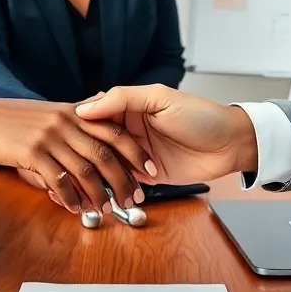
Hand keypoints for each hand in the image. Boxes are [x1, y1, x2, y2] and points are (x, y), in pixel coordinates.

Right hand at [0, 96, 153, 214]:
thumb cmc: (10, 120)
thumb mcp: (48, 112)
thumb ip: (74, 119)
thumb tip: (96, 128)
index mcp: (75, 112)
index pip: (116, 133)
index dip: (137, 153)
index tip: (151, 171)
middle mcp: (67, 122)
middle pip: (107, 154)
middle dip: (125, 179)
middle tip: (135, 199)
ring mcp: (50, 137)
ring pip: (85, 169)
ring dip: (100, 193)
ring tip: (108, 210)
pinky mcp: (32, 152)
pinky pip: (58, 179)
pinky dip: (70, 197)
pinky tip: (76, 208)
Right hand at [74, 85, 257, 183]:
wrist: (231, 143)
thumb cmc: (200, 115)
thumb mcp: (159, 99)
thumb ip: (122, 99)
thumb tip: (84, 109)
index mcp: (130, 108)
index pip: (95, 116)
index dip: (79, 126)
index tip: (60, 134)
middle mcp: (130, 131)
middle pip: (97, 143)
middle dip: (84, 154)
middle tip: (67, 163)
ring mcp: (137, 154)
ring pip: (108, 164)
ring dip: (97, 174)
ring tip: (79, 182)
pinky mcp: (148, 175)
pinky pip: (125, 182)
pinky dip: (113, 187)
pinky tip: (98, 193)